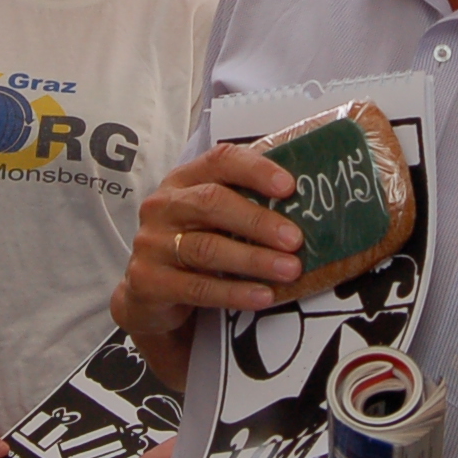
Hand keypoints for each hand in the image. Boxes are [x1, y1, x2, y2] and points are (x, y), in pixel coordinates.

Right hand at [112, 144, 304, 379]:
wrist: (148, 294)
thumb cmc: (196, 244)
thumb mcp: (214, 218)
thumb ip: (246, 203)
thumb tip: (310, 199)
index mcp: (184, 179)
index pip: (220, 161)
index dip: (256, 170)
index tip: (289, 187)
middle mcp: (163, 205)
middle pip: (212, 203)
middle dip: (259, 221)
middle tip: (296, 239)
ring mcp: (152, 243)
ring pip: (207, 248)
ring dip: (254, 260)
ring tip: (290, 270)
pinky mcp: (148, 281)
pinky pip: (197, 287)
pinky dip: (234, 293)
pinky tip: (263, 296)